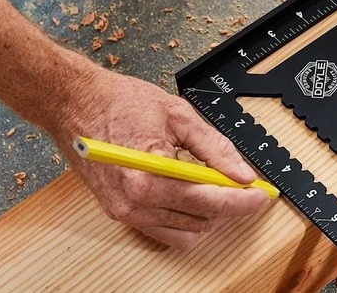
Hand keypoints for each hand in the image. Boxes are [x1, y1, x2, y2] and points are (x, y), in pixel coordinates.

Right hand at [49, 68, 269, 250]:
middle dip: (231, 207)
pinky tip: (196, 196)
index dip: (242, 201)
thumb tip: (242, 172)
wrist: (74, 103)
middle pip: (201, 221)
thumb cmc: (118, 103)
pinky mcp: (121, 214)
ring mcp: (125, 213)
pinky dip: (187, 220)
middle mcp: (134, 203)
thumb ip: (215, 147)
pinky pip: (164, 231)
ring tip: (220, 189)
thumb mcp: (178, 115)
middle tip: (248, 188)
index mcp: (149, 177)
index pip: (210, 201)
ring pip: (185, 233)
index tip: (262, 194)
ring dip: (210, 217)